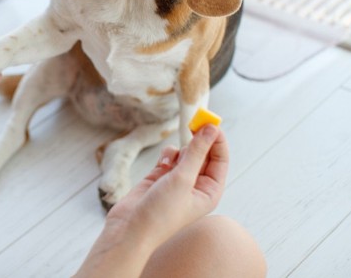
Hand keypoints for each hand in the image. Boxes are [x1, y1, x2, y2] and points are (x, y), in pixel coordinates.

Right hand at [74, 125, 227, 277]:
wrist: (130, 229)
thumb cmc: (161, 212)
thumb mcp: (183, 179)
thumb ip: (197, 152)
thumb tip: (211, 129)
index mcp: (209, 191)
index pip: (220, 159)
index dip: (217, 140)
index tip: (210, 122)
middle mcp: (196, 185)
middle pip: (203, 154)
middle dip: (198, 140)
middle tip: (192, 123)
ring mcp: (178, 181)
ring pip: (185, 153)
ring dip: (179, 150)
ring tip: (171, 160)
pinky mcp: (160, 177)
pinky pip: (169, 157)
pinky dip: (166, 156)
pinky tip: (161, 164)